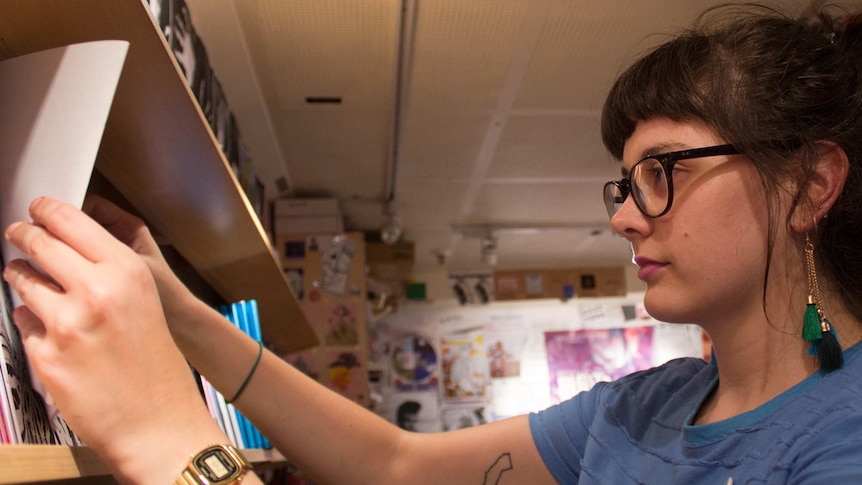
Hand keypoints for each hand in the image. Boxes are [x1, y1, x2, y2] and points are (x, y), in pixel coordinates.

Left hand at [3, 197, 222, 481]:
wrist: (158, 423)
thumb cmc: (157, 368)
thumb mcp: (145, 305)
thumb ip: (109, 275)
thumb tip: (64, 250)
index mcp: (127, 274)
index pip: (72, 223)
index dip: (47, 210)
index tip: (37, 207)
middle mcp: (95, 293)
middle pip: (40, 245)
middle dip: (24, 235)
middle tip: (18, 232)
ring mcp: (66, 325)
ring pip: (22, 282)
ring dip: (21, 277)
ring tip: (27, 280)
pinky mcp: (45, 356)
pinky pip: (23, 324)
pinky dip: (31, 323)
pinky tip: (50, 332)